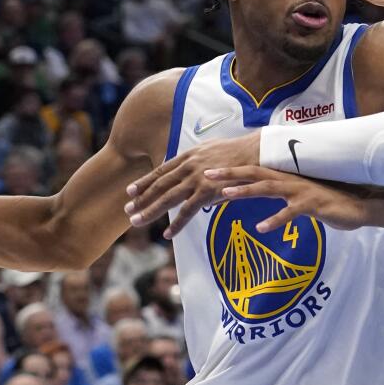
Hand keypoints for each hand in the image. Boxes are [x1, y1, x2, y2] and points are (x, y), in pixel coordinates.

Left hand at [125, 131, 260, 238]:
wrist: (256, 151)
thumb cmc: (237, 152)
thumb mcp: (211, 150)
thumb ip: (196, 159)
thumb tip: (187, 165)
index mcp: (188, 156)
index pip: (160, 171)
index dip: (144, 182)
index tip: (130, 192)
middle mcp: (189, 167)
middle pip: (160, 186)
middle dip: (141, 199)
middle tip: (127, 211)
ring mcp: (197, 179)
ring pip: (168, 199)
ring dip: (151, 211)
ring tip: (137, 222)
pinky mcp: (208, 191)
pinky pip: (188, 211)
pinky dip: (177, 224)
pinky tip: (168, 234)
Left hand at [209, 166, 383, 234]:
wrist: (359, 205)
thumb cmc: (328, 201)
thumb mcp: (300, 197)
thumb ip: (281, 194)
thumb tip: (263, 193)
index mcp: (285, 178)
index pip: (252, 170)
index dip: (230, 170)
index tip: (207, 170)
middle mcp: (290, 181)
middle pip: (254, 174)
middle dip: (229, 174)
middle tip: (206, 175)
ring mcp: (301, 192)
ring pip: (269, 189)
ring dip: (246, 191)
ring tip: (226, 195)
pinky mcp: (313, 205)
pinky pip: (291, 213)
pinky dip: (276, 220)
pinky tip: (262, 228)